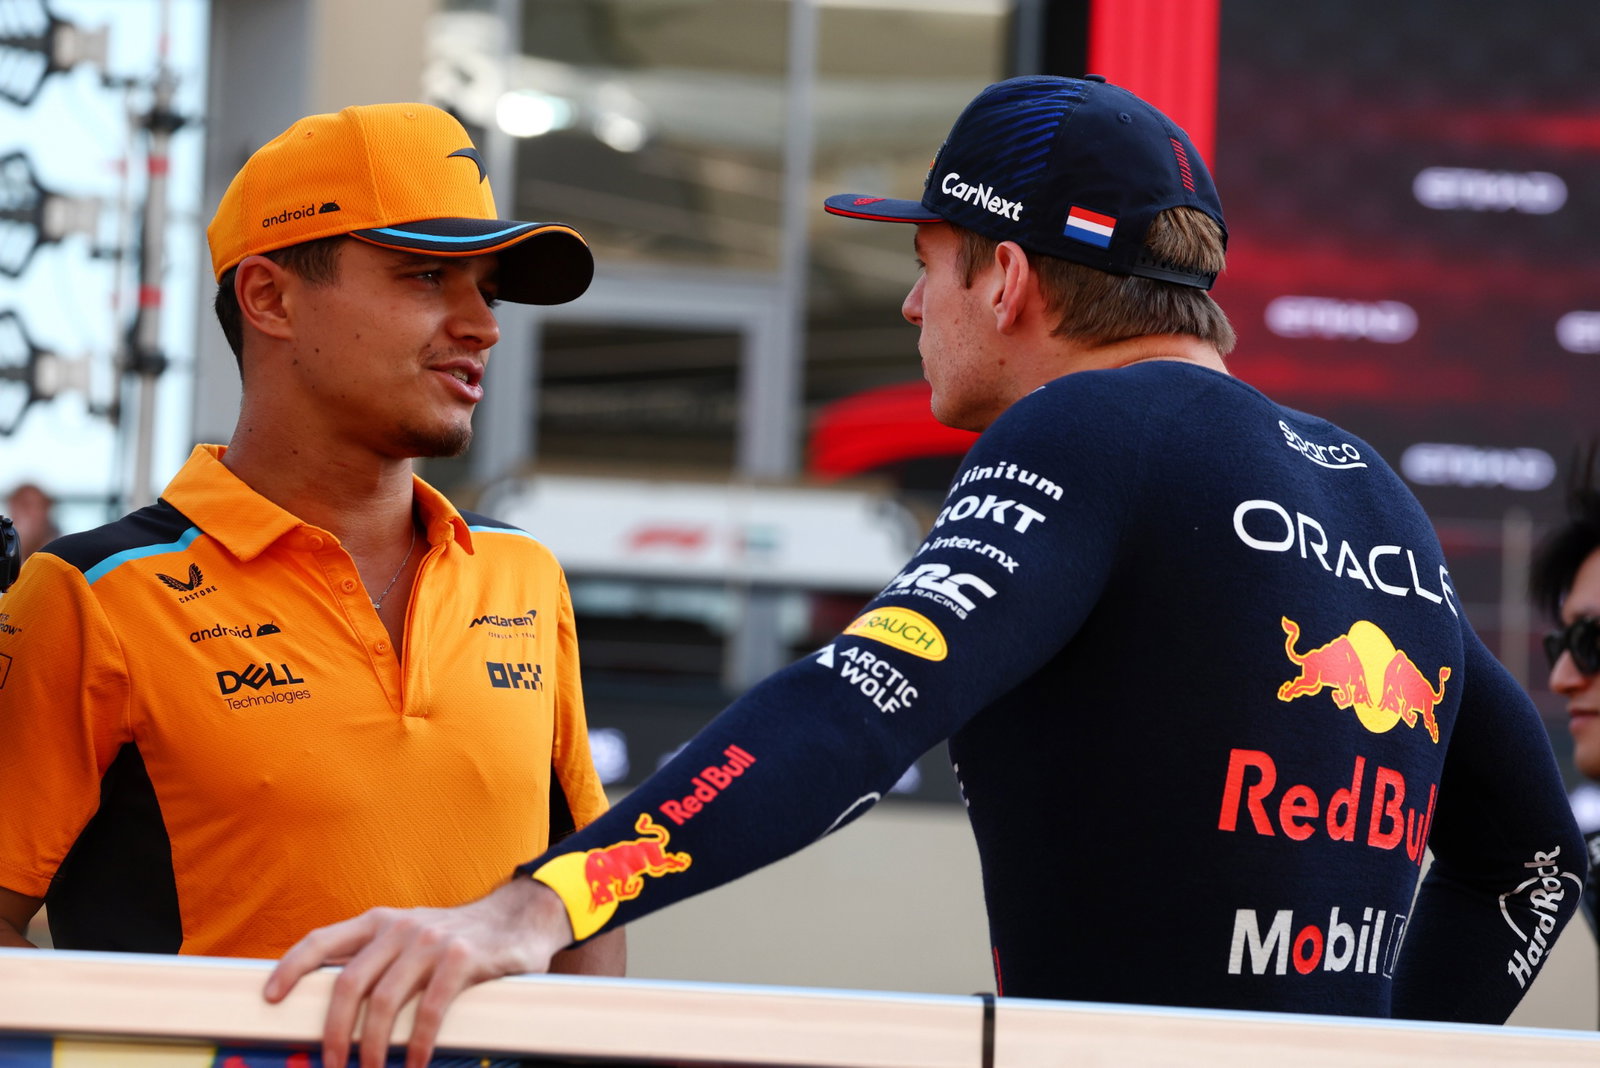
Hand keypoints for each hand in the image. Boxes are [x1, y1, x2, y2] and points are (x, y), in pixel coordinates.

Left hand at [264, 878, 573, 1067]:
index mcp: (380, 922)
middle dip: (334, 1032)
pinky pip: (429, 1009)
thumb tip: (333, 1005)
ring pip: (383, 1001)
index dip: (290, 967)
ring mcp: (431, 942)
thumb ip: (377, 959)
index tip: (269, 998)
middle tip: (333, 1064)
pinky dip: (417, 1043)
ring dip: (373, 1046)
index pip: (321, 940)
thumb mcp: (411, 935)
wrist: (520, 917)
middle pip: (348, 984)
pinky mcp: (463, 960)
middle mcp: (400, 928)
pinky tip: (415, 1063)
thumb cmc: (456, 938)